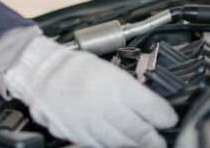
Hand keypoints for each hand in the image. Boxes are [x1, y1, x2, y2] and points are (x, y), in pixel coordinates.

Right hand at [3, 35, 177, 147]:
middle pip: (137, 130)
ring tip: (141, 143)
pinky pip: (98, 145)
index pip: (150, 107)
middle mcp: (102, 104)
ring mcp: (87, 121)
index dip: (164, 116)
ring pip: (119, 142)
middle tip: (158, 139)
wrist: (41, 72)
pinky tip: (118, 143)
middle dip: (152, 137)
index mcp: (114, 84)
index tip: (168, 120)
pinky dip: (111, 146)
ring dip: (134, 144)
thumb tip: (151, 108)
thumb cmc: (74, 68)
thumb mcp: (108, 70)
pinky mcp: (75, 133)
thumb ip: (130, 90)